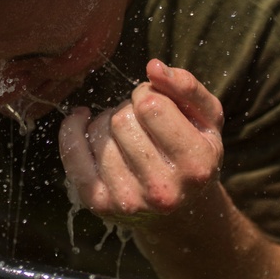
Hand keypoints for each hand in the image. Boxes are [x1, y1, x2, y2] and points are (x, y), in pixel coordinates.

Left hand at [59, 59, 223, 224]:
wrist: (180, 211)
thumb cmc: (193, 152)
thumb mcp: (206, 119)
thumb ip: (187, 87)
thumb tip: (153, 67)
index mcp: (197, 165)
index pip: (151, 105)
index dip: (148, 93)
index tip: (155, 102)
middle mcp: (163, 190)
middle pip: (122, 119)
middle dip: (129, 109)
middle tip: (141, 122)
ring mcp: (128, 200)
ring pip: (99, 132)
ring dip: (107, 121)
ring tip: (126, 134)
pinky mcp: (99, 204)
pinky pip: (72, 152)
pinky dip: (72, 128)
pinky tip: (82, 120)